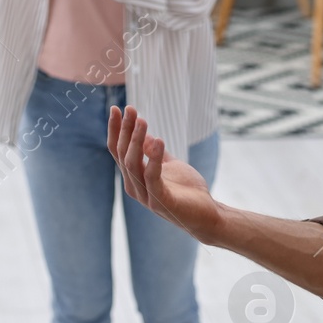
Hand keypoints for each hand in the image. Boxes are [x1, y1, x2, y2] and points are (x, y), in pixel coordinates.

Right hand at [107, 105, 220, 241]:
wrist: (206, 215)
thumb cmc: (187, 191)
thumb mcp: (170, 164)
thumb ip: (155, 153)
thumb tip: (147, 136)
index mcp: (134, 177)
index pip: (118, 150)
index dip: (116, 130)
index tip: (117, 108)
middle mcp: (134, 186)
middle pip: (123, 154)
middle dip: (126, 130)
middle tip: (131, 109)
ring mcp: (146, 195)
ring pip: (133, 164)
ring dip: (137, 140)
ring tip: (143, 121)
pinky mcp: (160, 201)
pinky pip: (152, 177)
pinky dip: (154, 159)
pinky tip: (160, 141)